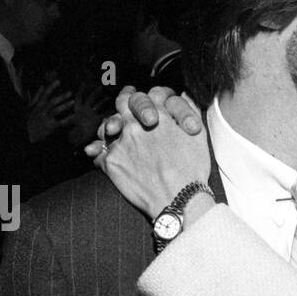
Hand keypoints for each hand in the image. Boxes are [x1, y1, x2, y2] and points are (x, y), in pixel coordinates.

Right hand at [27, 79, 74, 142]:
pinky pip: (61, 122)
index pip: (45, 94)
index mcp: (38, 105)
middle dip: (61, 96)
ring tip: (73, 101)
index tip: (58, 81)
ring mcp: (46, 118)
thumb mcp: (32, 107)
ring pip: (56, 110)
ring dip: (64, 105)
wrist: (29, 135)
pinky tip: (74, 116)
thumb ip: (37, 96)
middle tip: (70, 92)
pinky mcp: (51, 126)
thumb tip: (42, 86)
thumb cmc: (32, 120)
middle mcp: (42, 111)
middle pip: (52, 102)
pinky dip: (67, 119)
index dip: (51, 87)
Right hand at [66, 80, 110, 147]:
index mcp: (76, 108)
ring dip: (104, 99)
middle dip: (95, 92)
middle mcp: (83, 109)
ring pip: (98, 104)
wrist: (74, 138)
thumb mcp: (69, 120)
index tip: (85, 82)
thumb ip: (74, 114)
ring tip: (108, 97)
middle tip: (100, 87)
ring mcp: (90, 114)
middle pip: (90, 97)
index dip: (82, 89)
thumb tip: (72, 109)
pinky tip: (114, 109)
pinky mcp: (96, 120)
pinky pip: (105, 113)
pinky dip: (109, 111)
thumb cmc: (71, 131)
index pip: (79, 96)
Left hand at [86, 84, 210, 218]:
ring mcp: (121, 142)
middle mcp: (136, 125)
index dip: (142, 96)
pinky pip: (98, 153)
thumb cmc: (191, 173)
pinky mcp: (111, 162)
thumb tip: (184, 96)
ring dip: (109, 127)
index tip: (138, 96)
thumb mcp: (198, 137)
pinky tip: (100, 155)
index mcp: (158, 115)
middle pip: (122, 103)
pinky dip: (98, 153)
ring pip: (107, 126)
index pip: (145, 95)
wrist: (179, 200)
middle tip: (124, 101)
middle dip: (124, 100)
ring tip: (111, 131)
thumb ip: (189, 112)